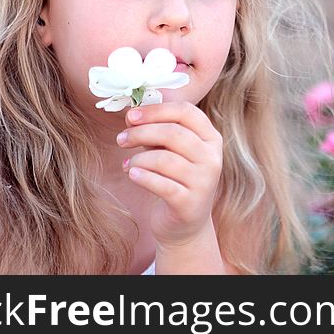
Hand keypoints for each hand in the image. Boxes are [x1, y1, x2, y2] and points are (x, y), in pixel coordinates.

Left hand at [117, 100, 222, 249]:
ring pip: (165, 159)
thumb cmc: (175, 178)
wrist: (185, 223)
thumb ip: (158, 131)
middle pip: (174, 133)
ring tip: (126, 163)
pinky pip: (162, 185)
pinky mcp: (190, 204)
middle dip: (142, 133)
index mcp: (211, 138)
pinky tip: (132, 174)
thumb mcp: (172, 151)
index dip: (156, 110)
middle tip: (121, 138)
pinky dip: (143, 177)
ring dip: (138, 158)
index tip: (132, 116)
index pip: (186, 112)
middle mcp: (212, 158)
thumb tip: (132, 115)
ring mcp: (204, 182)